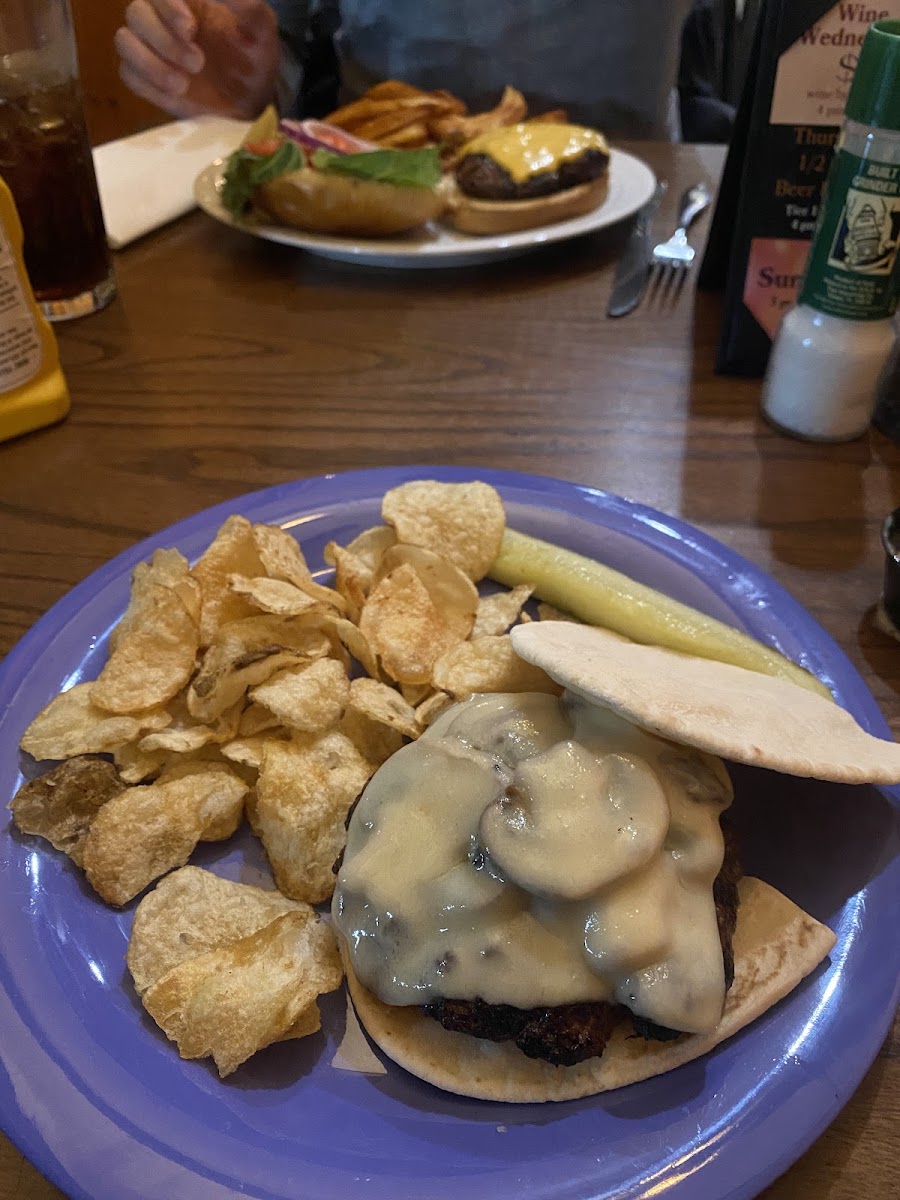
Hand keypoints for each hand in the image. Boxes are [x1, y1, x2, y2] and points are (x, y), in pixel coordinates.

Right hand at [115, 0, 280, 119]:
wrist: (254, 98)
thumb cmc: (254, 54)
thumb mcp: (259, 25)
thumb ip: (243, 3)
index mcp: (184, 0)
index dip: (167, 7)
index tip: (190, 28)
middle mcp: (160, 19)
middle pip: (135, 15)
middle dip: (164, 40)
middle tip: (198, 63)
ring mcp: (150, 50)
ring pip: (125, 43)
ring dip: (150, 64)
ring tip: (183, 84)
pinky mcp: (147, 80)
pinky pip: (128, 75)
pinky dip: (147, 85)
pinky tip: (175, 95)